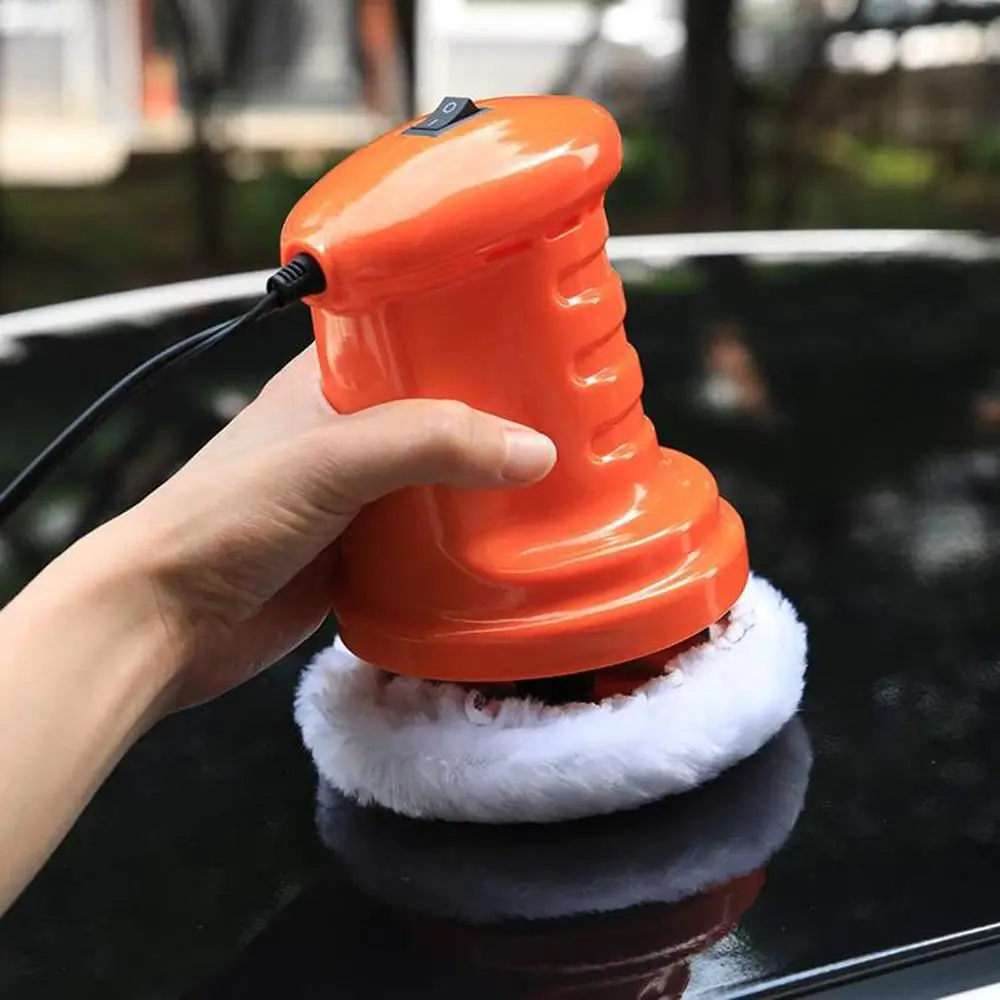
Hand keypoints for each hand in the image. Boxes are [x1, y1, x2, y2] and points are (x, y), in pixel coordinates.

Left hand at [98, 345, 556, 710]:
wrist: (167, 623)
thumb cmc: (220, 521)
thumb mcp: (331, 458)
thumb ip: (430, 442)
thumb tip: (531, 450)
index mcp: (328, 384)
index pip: (413, 339)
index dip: (472, 337)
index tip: (534, 342)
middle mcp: (342, 436)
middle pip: (438, 418)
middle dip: (493, 423)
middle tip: (563, 421)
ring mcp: (351, 499)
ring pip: (437, 483)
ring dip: (483, 487)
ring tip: (554, 482)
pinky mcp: (357, 555)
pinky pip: (426, 541)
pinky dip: (462, 543)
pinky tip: (505, 546)